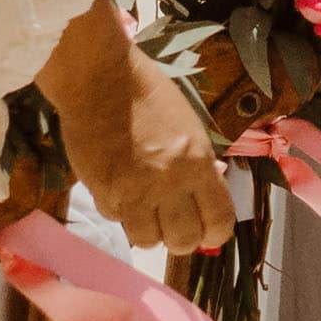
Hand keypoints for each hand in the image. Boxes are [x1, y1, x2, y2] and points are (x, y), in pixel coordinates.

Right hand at [39, 0, 237, 261]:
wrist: (101, 80)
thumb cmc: (149, 96)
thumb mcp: (189, 127)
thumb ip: (199, 163)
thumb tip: (209, 187)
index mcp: (198, 163)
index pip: (219, 221)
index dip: (214, 233)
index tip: (207, 232)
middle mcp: (170, 182)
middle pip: (183, 241)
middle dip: (181, 239)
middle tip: (173, 225)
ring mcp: (134, 190)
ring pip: (147, 241)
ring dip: (148, 231)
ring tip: (144, 212)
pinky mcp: (103, 191)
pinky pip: (116, 218)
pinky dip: (119, 211)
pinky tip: (119, 191)